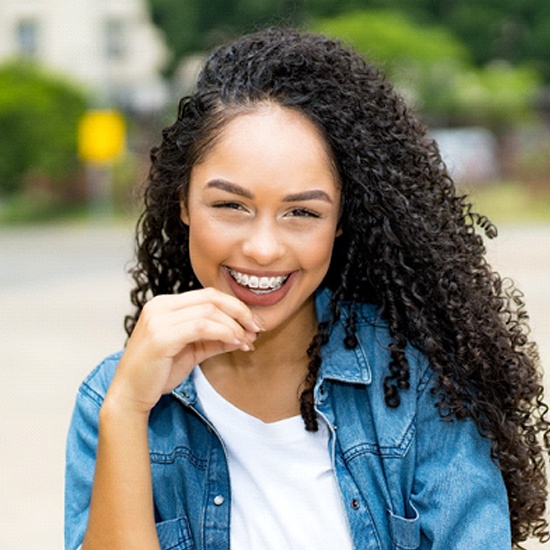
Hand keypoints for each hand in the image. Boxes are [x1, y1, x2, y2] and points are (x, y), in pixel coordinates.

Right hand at [105, 288, 261, 413]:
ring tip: (247, 341)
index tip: (253, 322)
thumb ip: (215, 340)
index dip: (235, 306)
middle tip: (256, 328)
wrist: (130, 395)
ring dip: (234, 326)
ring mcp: (158, 319)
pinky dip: (224, 333)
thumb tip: (244, 335)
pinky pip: (201, 326)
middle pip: (211, 298)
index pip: (208, 295)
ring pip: (209, 311)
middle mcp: (160, 306)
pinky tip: (236, 343)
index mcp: (165, 305)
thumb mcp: (192, 351)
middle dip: (239, 311)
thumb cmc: (157, 373)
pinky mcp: (161, 336)